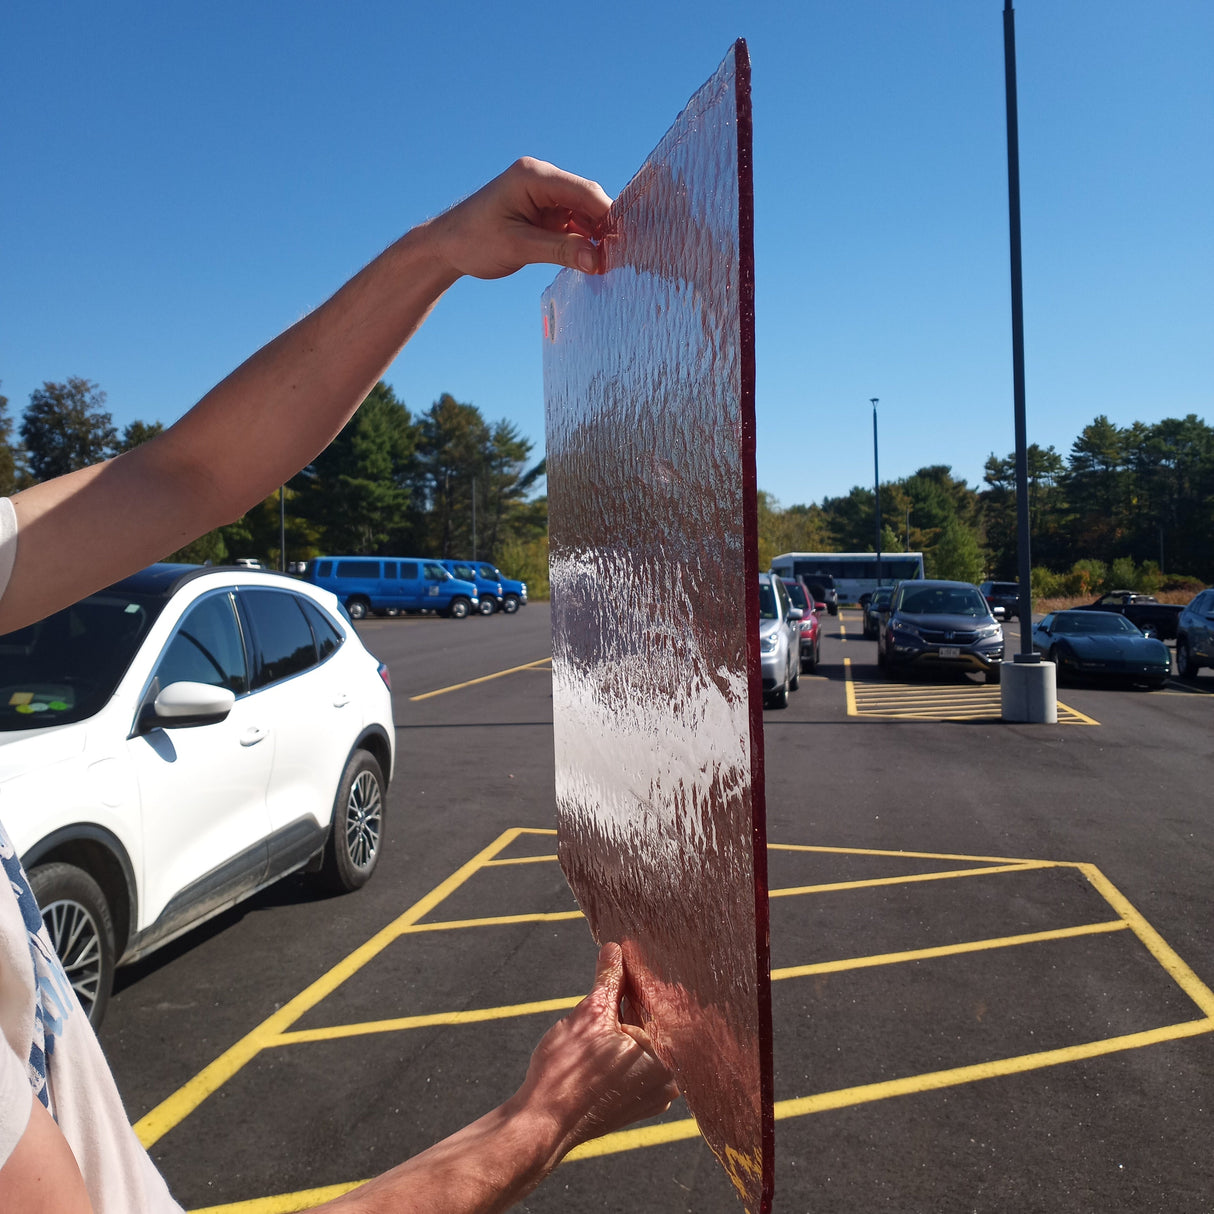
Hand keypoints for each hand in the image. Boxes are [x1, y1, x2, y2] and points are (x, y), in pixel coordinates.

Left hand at [427, 158, 612, 279]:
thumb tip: (598, 261)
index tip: (623, 245)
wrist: (446, 245)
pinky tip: (590, 259)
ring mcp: (543, 194)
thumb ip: (560, 251)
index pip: (584, 192)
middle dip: (604, 227)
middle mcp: (541, 178)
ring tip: (606, 263)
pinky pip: (571, 222)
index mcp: (533, 177)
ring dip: (594, 236)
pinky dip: (581, 240)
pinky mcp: (542, 211)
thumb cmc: (474, 241)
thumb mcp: (518, 247)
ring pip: (583, 212)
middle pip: (588, 199)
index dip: (608, 217)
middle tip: (618, 259)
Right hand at [512, 942, 678, 1157]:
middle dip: (635, 1000)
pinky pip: (637, 1064)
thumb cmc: (566, 1072)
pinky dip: (623, 1046)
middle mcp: (669, 1081)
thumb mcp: (589, 1013)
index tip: (632, 959)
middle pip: (657, 1025)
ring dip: (627, 1022)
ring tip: (607, 1001)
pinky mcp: (637, 1104)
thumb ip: (609, 979)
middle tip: (618, 972)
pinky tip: (603, 1033)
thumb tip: (614, 949)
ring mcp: (654, 1095)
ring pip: (646, 1044)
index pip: (665, 1006)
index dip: (646, 979)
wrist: (542, 1123)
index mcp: (667, 1058)